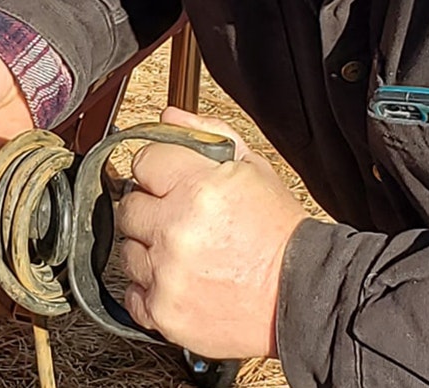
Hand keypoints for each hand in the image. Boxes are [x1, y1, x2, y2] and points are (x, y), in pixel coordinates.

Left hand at [117, 107, 308, 359]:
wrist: (301, 294)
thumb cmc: (279, 233)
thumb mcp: (253, 170)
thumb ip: (208, 135)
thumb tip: (170, 117)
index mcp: (198, 188)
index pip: (144, 160)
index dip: (160, 170)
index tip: (172, 182)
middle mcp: (176, 229)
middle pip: (129, 206)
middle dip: (152, 209)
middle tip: (181, 220)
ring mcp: (166, 273)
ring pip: (127, 250)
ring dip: (149, 249)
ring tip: (186, 254)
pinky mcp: (163, 311)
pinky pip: (132, 292)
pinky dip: (150, 287)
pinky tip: (178, 279)